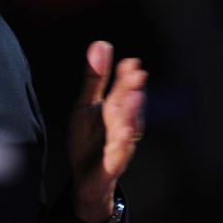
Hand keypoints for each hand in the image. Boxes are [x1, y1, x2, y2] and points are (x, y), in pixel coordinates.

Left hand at [69, 41, 146, 222]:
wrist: (86, 178)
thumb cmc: (89, 140)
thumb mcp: (86, 105)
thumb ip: (95, 78)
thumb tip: (101, 44)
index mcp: (115, 110)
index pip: (122, 90)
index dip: (126, 77)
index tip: (131, 62)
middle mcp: (122, 126)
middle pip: (127, 106)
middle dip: (132, 91)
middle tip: (136, 73)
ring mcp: (119, 145)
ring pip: (128, 130)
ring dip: (132, 115)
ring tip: (133, 98)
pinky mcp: (112, 164)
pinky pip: (118, 156)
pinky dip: (122, 147)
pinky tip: (123, 139)